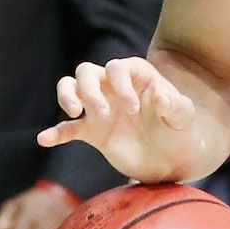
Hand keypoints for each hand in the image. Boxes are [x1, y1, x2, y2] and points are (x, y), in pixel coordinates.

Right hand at [37, 57, 202, 180]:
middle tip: (104, 114)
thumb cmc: (181, 132)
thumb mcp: (185, 119)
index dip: (121, 84)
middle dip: (90, 90)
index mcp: (137, 78)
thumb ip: (177, 106)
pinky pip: (68, 129)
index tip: (133, 109)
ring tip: (74, 113)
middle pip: (87, 73)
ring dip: (67, 96)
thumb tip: (159, 98)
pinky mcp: (93, 132)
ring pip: (71, 88)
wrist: (173, 161)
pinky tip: (44, 139)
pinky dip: (56, 133)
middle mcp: (114, 87)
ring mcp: (101, 108)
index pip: (118, 68)